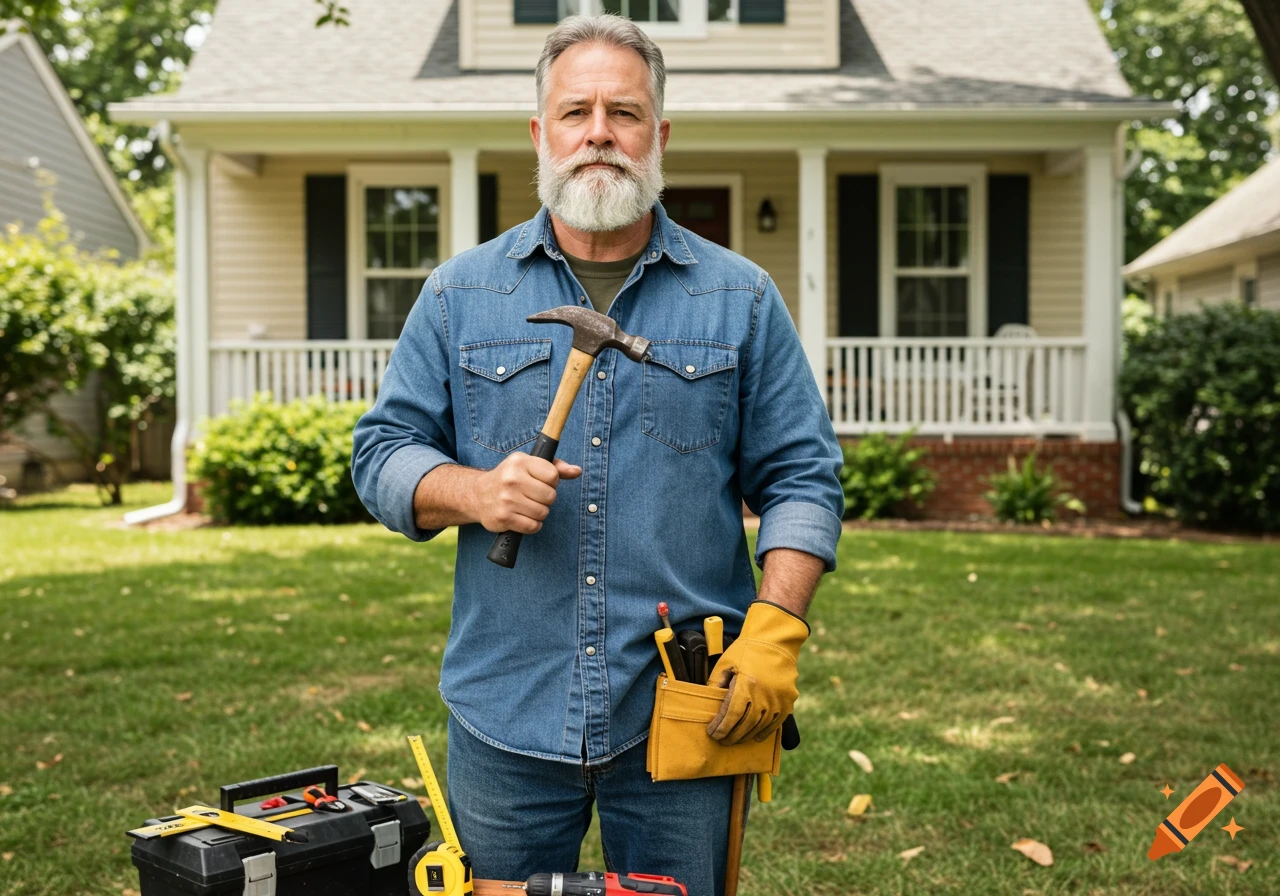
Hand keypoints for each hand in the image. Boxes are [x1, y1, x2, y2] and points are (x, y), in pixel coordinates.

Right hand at [474, 453, 580, 533]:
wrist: (477, 495)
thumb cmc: (509, 478)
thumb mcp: (529, 465)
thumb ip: (555, 467)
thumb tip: (577, 471)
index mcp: (520, 462)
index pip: (553, 476)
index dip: (551, 482)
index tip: (541, 482)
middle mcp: (512, 479)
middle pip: (550, 496)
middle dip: (546, 499)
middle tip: (533, 496)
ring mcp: (506, 499)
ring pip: (543, 513)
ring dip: (538, 513)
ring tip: (526, 506)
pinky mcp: (503, 517)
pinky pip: (533, 526)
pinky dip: (532, 525)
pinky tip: (522, 517)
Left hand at [706, 601, 808, 744]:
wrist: (775, 639)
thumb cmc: (747, 649)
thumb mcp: (725, 663)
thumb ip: (716, 685)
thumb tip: (709, 705)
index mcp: (746, 684)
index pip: (730, 715)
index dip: (720, 727)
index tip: (712, 733)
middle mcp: (764, 695)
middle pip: (744, 725)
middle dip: (731, 735)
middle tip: (722, 740)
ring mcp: (778, 700)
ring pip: (759, 726)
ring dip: (745, 736)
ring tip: (735, 739)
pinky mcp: (788, 701)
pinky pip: (776, 723)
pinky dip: (764, 732)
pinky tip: (755, 737)